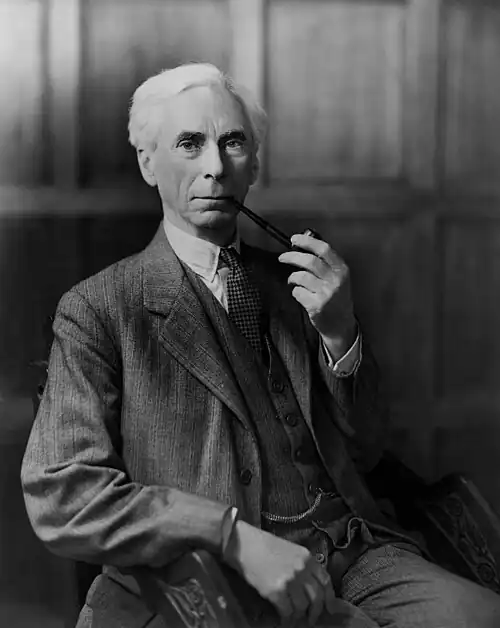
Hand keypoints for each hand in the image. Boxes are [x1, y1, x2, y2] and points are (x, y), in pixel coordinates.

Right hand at [224, 520, 336, 625]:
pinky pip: (287, 611)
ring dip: (299, 615)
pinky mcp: (276, 591)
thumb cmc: (264, 546)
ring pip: (303, 606)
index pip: (325, 581)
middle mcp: (302, 569)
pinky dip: (286, 618)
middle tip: (311, 619)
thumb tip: (311, 586)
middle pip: (317, 597)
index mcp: (307, 558)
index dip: (328, 597)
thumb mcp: (290, 551)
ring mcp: (290, 580)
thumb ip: (303, 566)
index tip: (328, 607)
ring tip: (294, 618)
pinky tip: (283, 619)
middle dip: (315, 611)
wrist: (244, 544)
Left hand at [278, 233, 355, 359]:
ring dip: (292, 277)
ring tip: (292, 280)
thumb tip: (304, 245)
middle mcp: (335, 281)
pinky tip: (300, 295)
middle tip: (282, 257)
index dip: (307, 242)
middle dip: (292, 257)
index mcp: (342, 270)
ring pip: (301, 277)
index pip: (324, 249)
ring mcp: (326, 294)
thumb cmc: (337, 299)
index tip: (294, 239)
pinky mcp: (316, 306)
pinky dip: (295, 292)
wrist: (341, 326)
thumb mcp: (339, 279)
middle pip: (310, 261)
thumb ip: (326, 263)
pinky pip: (298, 292)